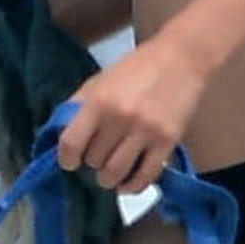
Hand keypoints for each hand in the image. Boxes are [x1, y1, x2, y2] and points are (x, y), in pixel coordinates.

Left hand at [55, 35, 208, 194]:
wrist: (183, 57)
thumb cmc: (138, 67)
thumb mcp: (100, 80)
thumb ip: (80, 106)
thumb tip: (62, 135)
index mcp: (99, 101)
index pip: (71, 143)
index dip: (66, 159)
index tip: (70, 162)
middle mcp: (120, 118)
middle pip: (94, 161)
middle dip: (92, 164)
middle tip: (98, 159)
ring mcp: (145, 132)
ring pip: (116, 174)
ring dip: (109, 179)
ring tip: (111, 174)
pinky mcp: (167, 142)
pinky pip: (145, 177)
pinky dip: (133, 186)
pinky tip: (128, 182)